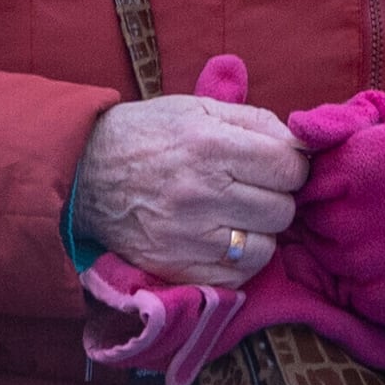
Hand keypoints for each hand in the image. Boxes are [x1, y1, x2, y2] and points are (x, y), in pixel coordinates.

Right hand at [72, 61, 305, 283]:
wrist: (83, 173)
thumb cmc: (146, 135)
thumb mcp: (196, 108)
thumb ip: (253, 120)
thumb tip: (301, 144)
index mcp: (210, 144)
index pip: (290, 167)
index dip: (291, 166)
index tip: (276, 166)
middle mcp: (201, 192)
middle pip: (282, 210)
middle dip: (274, 198)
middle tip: (250, 190)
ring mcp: (188, 236)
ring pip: (265, 248)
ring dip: (257, 233)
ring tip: (235, 216)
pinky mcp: (176, 268)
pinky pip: (236, 276)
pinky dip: (236, 261)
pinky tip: (219, 239)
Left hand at [285, 91, 384, 335]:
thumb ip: (339, 118)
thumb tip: (297, 127)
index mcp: (367, 166)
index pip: (306, 183)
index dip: (323, 184)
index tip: (346, 182)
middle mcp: (370, 219)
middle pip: (312, 224)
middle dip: (327, 215)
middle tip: (364, 209)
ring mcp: (382, 267)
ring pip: (328, 261)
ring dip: (342, 249)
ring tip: (380, 233)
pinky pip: (351, 296)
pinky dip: (362, 283)